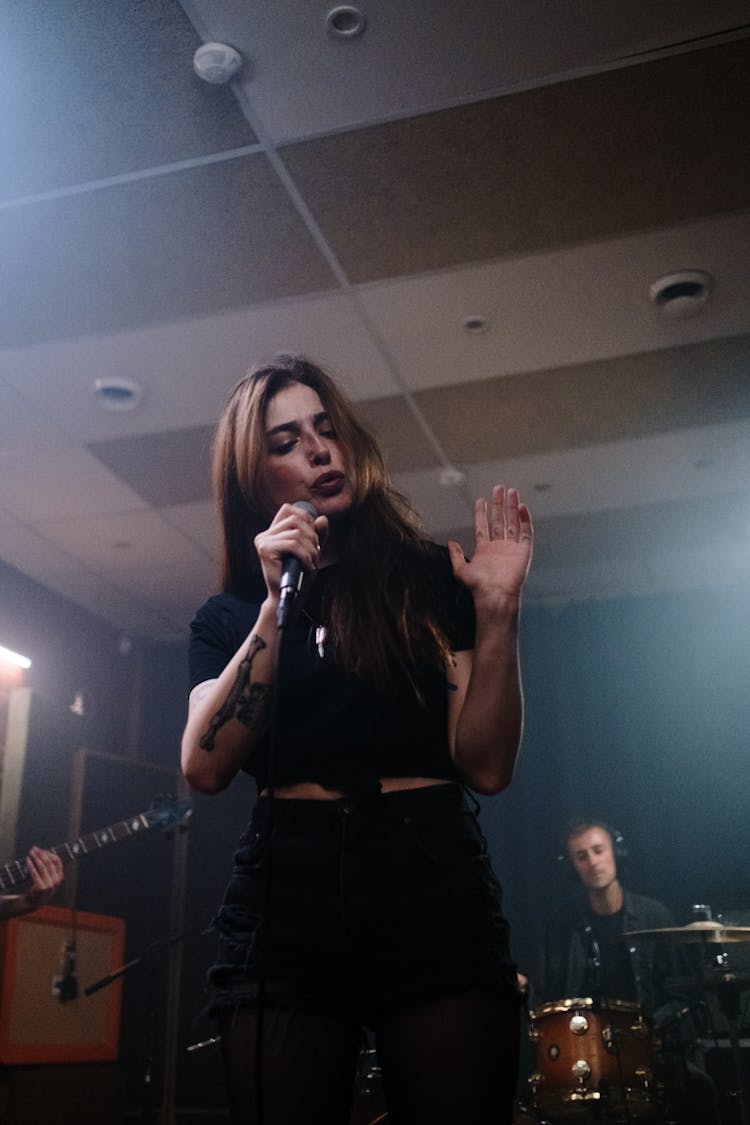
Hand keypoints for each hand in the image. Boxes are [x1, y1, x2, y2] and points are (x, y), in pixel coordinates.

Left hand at [25, 846, 63, 901]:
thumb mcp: (49, 878)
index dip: (49, 854)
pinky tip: (27, 860)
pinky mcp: (41, 887)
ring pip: (42, 866)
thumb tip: (43, 852)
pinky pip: (35, 873)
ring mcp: (49, 884)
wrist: (34, 902)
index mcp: (60, 876)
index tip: (42, 850)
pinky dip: (31, 865)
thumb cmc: (41, 886)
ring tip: (30, 853)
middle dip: (41, 854)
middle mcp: (56, 880)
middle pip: (49, 863)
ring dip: (36, 857)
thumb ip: (49, 868)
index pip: (57, 861)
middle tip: (34, 849)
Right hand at [254, 503, 327, 598]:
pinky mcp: (265, 550)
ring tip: (311, 563)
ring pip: (296, 533)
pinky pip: (293, 544)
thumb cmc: (300, 574)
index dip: (305, 517)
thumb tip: (322, 519)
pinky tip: (307, 566)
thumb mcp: (312, 551)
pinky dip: (305, 555)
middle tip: (314, 554)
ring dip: (311, 549)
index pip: (288, 509)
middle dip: (312, 536)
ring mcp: (263, 541)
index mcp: (273, 532)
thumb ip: (317, 535)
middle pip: (295, 519)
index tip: (313, 536)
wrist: (291, 597)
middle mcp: (265, 534)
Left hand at [447, 485, 532, 603]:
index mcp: (485, 549)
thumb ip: (455, 555)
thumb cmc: (478, 586)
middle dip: (499, 504)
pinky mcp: (524, 551)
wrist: (495, 595)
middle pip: (499, 520)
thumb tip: (451, 542)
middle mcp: (499, 546)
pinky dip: (525, 520)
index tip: (481, 500)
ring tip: (512, 492)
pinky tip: (522, 507)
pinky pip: (526, 532)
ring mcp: (512, 548)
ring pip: (513, 522)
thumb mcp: (460, 570)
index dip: (482, 513)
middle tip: (499, 488)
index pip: (483, 526)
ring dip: (512, 507)